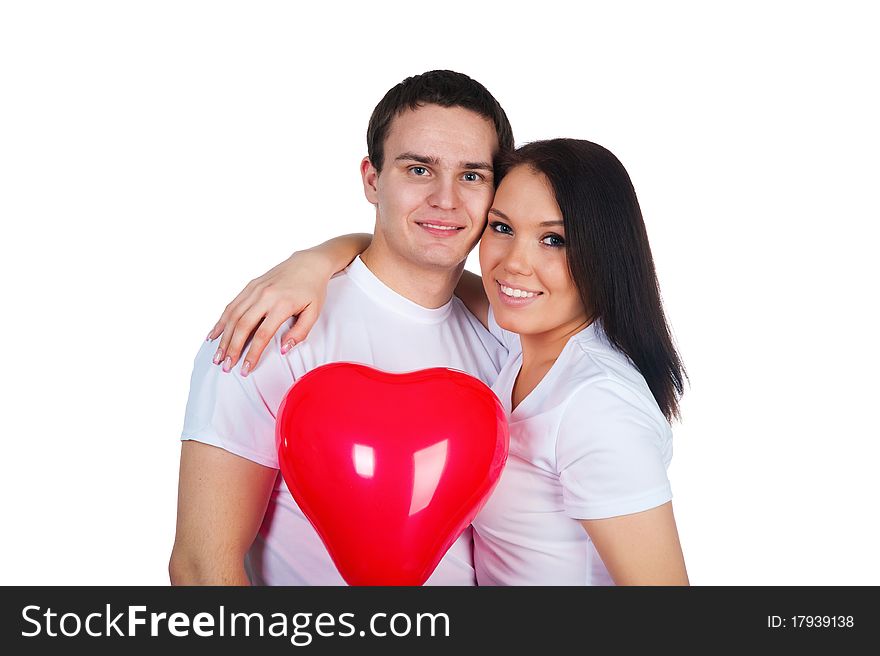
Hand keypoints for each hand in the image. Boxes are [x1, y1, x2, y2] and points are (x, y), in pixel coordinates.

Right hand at [206, 251, 328, 374]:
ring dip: (223, 338)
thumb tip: (283, 350)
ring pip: (233, 316)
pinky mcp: (250, 286)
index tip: (245, 369)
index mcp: (282, 304)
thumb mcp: (314, 312)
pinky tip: (214, 335)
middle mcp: (265, 296)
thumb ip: (300, 332)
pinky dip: (221, 321)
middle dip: (232, 349)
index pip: (262, 334)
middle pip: (242, 326)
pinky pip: (232, 305)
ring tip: (218, 357)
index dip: (252, 354)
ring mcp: (255, 289)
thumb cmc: (313, 290)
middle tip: (226, 366)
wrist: (308, 263)